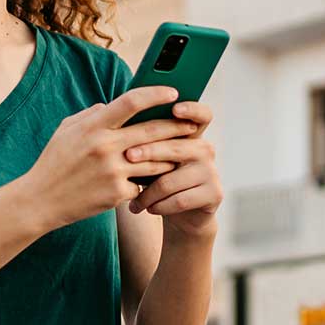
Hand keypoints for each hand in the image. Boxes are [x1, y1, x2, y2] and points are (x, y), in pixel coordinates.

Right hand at [19, 86, 190, 230]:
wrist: (40, 200)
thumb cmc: (53, 162)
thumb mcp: (66, 130)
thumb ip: (91, 115)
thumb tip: (111, 104)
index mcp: (93, 125)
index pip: (131, 101)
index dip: (156, 94)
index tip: (173, 92)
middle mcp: (105, 146)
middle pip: (152, 131)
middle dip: (176, 126)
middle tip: (191, 124)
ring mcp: (112, 171)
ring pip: (155, 160)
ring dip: (171, 156)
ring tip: (182, 152)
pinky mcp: (116, 193)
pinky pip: (143, 184)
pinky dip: (151, 181)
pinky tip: (161, 179)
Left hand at [126, 101, 220, 235]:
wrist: (181, 215)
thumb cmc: (160, 180)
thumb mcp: (153, 159)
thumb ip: (144, 139)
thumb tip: (110, 115)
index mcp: (191, 136)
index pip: (200, 114)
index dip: (191, 109)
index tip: (175, 109)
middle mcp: (205, 149)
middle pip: (174, 148)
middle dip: (148, 152)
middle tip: (127, 157)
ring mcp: (212, 171)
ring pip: (170, 180)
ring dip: (147, 194)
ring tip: (133, 201)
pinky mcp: (214, 193)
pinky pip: (179, 200)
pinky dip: (159, 206)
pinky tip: (148, 209)